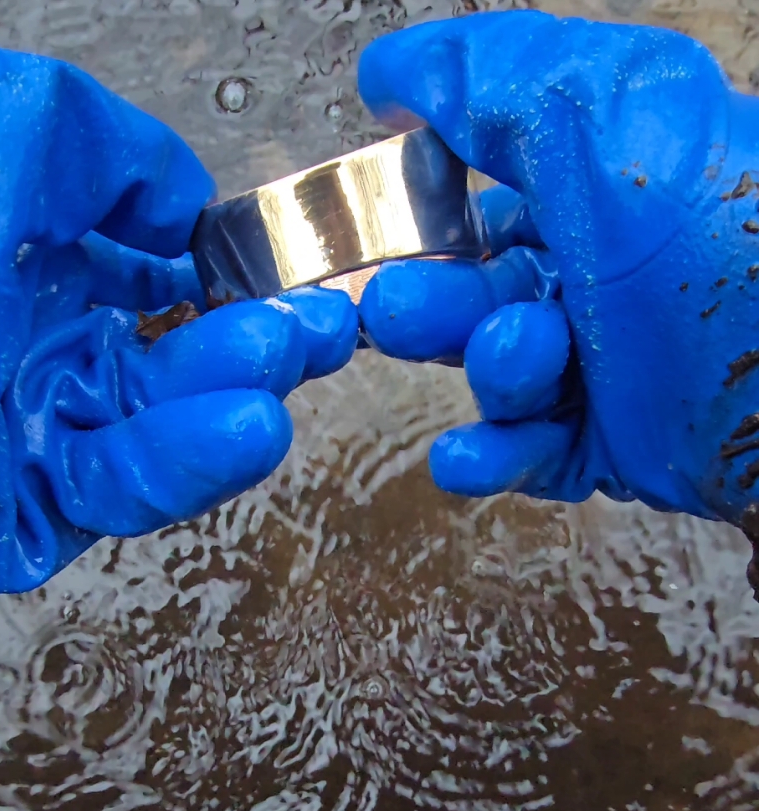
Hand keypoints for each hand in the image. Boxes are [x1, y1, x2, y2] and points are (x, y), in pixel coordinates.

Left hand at [0, 48, 356, 607]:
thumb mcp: (13, 119)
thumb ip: (120, 154)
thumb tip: (182, 211)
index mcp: (42, 259)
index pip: (162, 279)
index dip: (231, 275)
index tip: (288, 269)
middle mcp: (47, 346)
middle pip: (181, 359)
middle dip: (259, 339)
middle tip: (320, 324)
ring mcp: (43, 429)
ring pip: (167, 426)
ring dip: (238, 394)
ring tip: (293, 359)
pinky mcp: (35, 506)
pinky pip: (124, 484)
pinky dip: (188, 458)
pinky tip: (250, 425)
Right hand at [358, 14, 758, 574]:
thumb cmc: (712, 235)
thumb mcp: (598, 111)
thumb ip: (485, 78)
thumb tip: (391, 70)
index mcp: (591, 186)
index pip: (478, 187)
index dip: (422, 201)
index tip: (379, 208)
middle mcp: (592, 275)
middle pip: (470, 291)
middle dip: (428, 301)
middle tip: (396, 307)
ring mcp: (599, 366)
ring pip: (496, 374)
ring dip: (488, 368)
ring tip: (522, 354)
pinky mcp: (605, 446)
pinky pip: (525, 455)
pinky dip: (487, 458)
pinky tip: (460, 457)